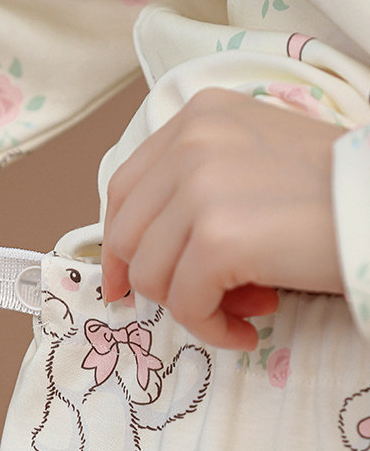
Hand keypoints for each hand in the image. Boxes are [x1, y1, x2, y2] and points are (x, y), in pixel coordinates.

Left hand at [101, 88, 345, 349]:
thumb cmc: (332, 190)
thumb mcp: (252, 160)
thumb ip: (193, 189)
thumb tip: (143, 258)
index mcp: (196, 119)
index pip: (123, 192)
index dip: (117, 245)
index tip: (125, 282)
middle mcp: (191, 143)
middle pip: (128, 238)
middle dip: (157, 284)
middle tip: (201, 301)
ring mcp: (201, 189)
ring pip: (150, 276)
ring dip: (190, 307)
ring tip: (240, 309)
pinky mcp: (219, 238)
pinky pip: (185, 305)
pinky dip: (209, 329)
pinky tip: (244, 331)